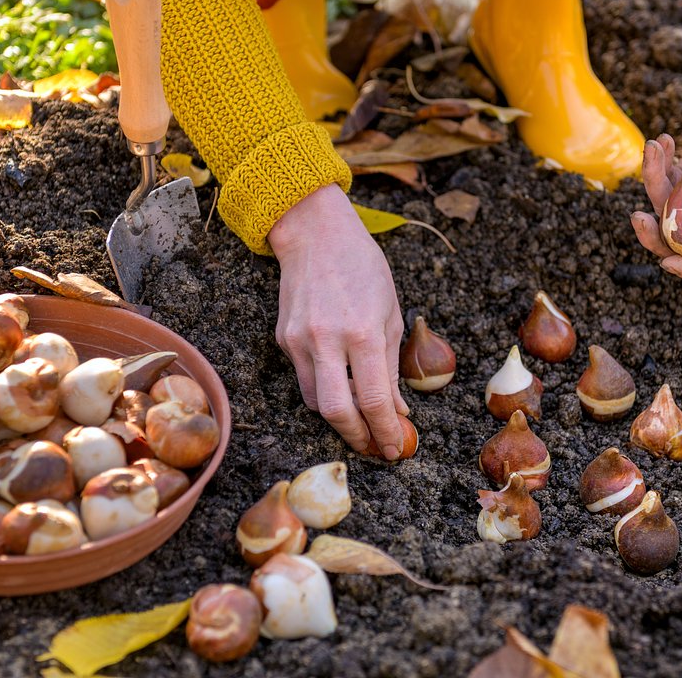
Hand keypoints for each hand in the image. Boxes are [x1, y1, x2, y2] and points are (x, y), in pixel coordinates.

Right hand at [268, 184, 409, 458]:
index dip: (386, 430)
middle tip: (374, 446)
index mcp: (363, 332)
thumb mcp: (391, 312)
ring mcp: (300, 341)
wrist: (315, 234)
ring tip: (360, 421)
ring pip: (315, 402)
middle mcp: (327, 340)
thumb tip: (397, 410)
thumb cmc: (363, 267)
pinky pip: (304, 379)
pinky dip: (324, 390)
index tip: (395, 448)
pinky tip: (340, 385)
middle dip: (357, 437)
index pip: (374, 399)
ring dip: (339, 418)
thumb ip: (392, 366)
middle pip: (337, 412)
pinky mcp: (283, 339)